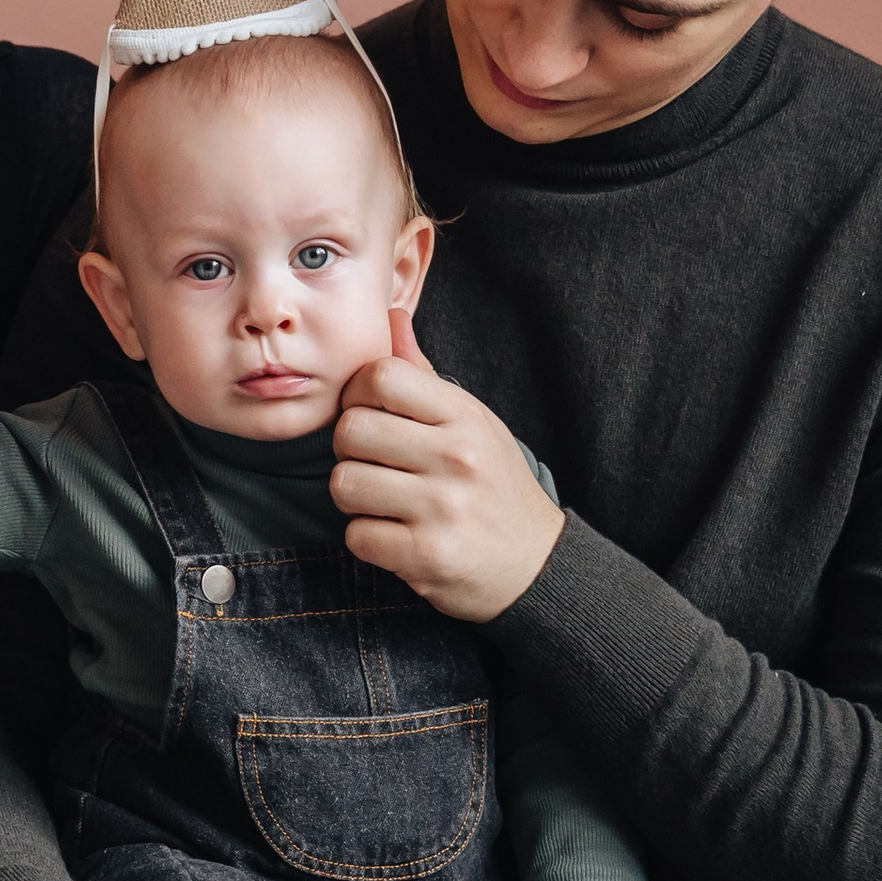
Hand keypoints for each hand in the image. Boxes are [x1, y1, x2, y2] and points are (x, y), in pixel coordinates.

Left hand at [329, 317, 565, 622]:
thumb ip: (424, 375)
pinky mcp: (426, 554)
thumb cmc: (494, 486)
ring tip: (383, 500)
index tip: (369, 414)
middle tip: (372, 462)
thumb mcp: (473, 422)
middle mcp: (455, 456)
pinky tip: (395, 535)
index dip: (357, 393)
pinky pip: (356, 535)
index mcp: (464, 415)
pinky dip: (367, 538)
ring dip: (354, 497)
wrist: (536, 564)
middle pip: (350, 429)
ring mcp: (441, 507)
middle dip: (348, 448)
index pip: (381, 375)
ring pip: (344, 483)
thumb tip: (391, 316)